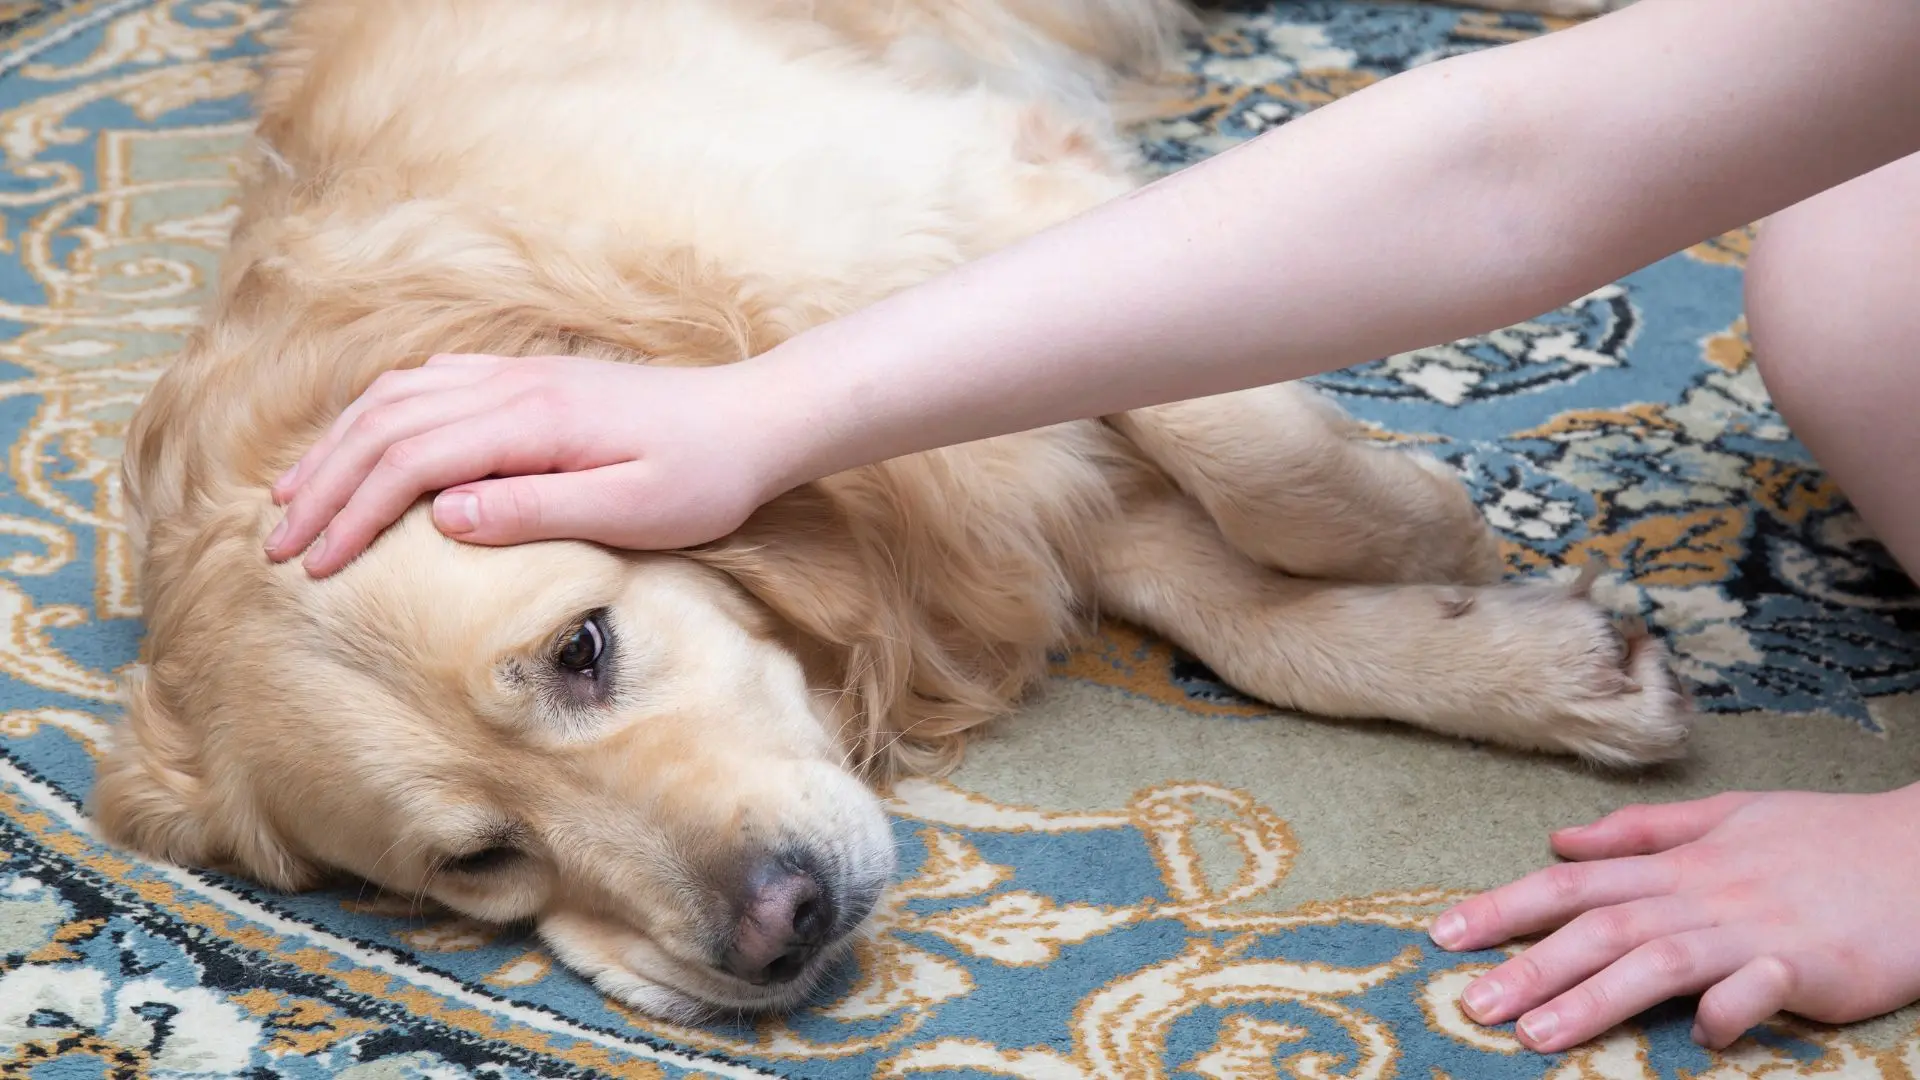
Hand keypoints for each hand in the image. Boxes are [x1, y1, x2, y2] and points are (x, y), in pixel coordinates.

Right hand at [265, 353, 802, 575]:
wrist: (757, 419)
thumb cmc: (705, 476)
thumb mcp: (633, 510)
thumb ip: (536, 510)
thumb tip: (442, 517)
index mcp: (531, 420)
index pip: (411, 461)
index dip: (352, 513)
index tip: (314, 567)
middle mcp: (513, 385)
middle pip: (386, 424)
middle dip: (324, 485)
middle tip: (277, 544)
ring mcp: (518, 375)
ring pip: (398, 397)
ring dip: (338, 446)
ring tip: (295, 497)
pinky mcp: (530, 380)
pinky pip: (430, 384)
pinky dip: (378, 415)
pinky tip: (361, 443)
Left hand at [1428, 784, 1919, 1052]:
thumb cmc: (1825, 840)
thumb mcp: (1728, 816)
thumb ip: (1642, 832)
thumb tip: (1559, 839)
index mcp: (1679, 863)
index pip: (1574, 884)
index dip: (1505, 906)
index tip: (1444, 934)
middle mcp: (1702, 893)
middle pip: (1600, 926)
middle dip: (1529, 964)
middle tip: (1469, 1002)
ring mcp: (1752, 930)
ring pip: (1657, 960)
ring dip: (1593, 997)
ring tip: (1535, 1035)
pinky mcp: (1808, 966)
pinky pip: (1758, 990)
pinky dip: (1728, 1010)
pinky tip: (1698, 1037)